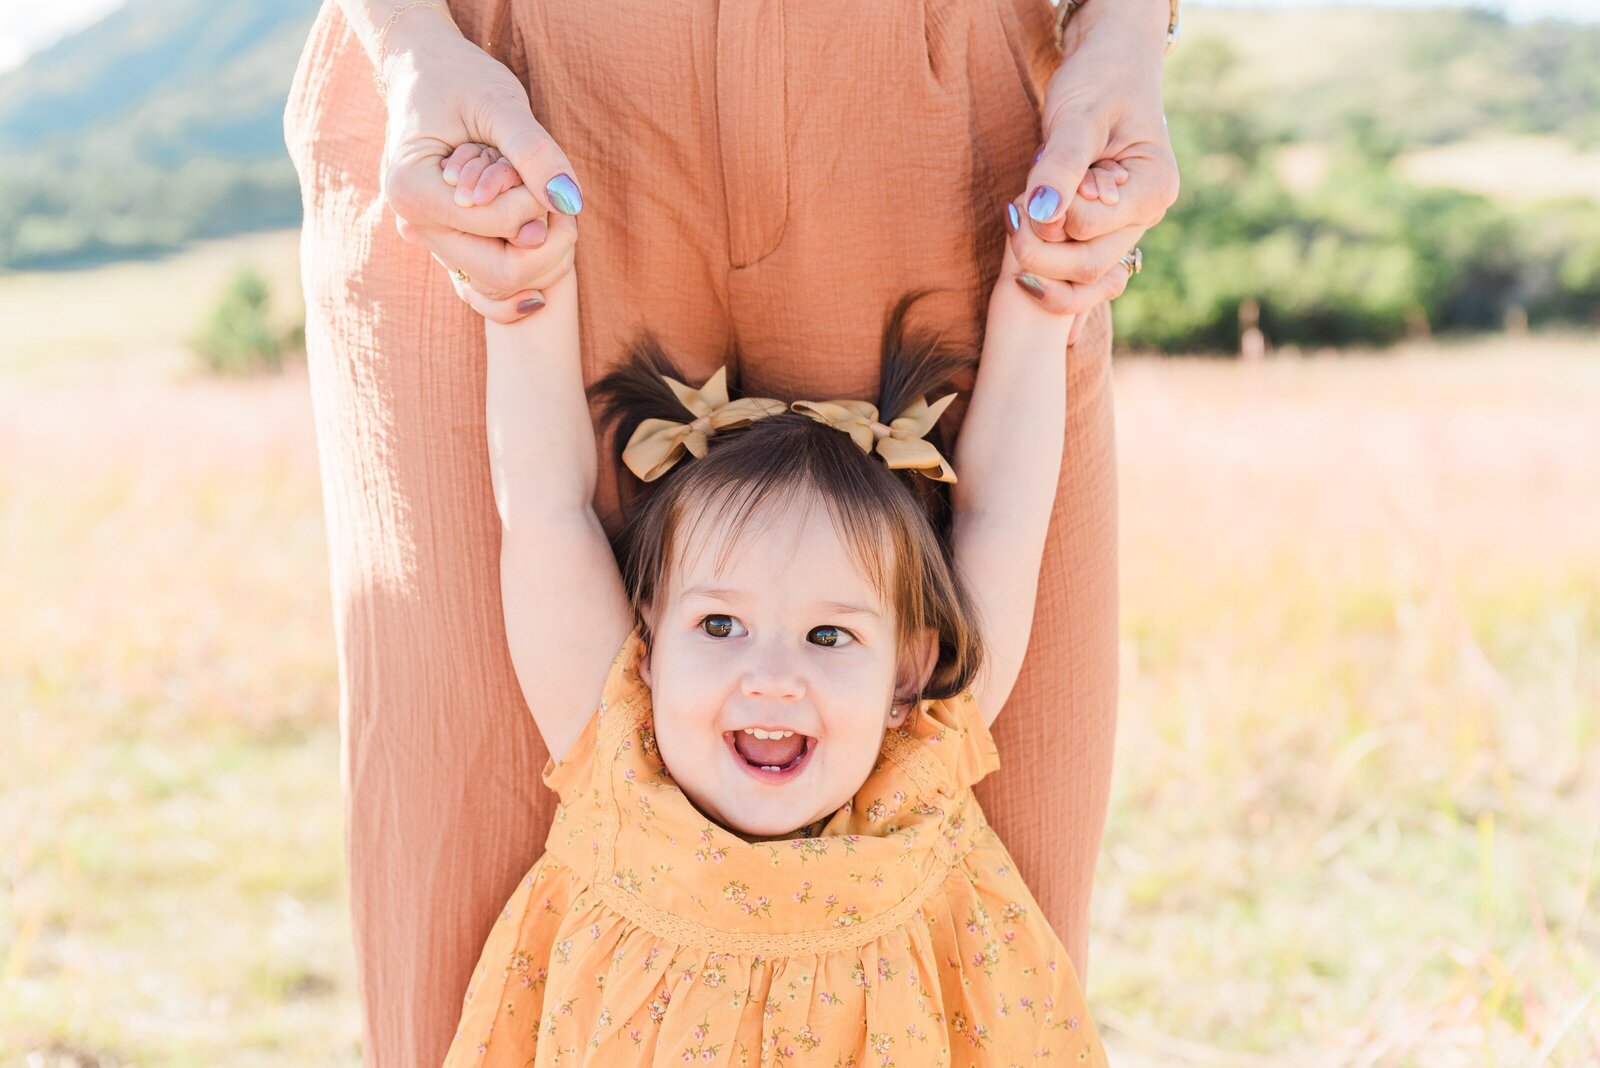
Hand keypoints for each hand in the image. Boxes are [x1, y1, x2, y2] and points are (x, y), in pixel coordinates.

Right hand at [378, 28, 579, 319]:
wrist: (427, 74)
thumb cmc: (461, 79)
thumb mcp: (500, 104)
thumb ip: (534, 152)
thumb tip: (570, 202)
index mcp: (413, 192)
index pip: (500, 226)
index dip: (537, 201)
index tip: (538, 167)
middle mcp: (415, 226)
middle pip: (502, 274)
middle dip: (547, 240)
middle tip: (559, 198)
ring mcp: (431, 241)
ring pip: (502, 287)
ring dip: (542, 254)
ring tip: (544, 204)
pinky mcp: (450, 246)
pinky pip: (489, 290)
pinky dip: (525, 276)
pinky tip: (544, 246)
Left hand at [1005, 0, 1179, 342]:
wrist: (1109, 67)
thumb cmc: (1100, 81)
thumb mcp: (1078, 117)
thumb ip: (1062, 164)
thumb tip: (1042, 213)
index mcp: (1153, 191)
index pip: (1086, 229)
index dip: (1049, 211)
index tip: (1034, 173)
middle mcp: (1145, 218)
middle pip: (1085, 267)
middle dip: (1038, 247)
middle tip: (1010, 208)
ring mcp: (1124, 229)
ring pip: (1076, 276)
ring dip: (1039, 252)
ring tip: (1018, 208)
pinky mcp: (1101, 231)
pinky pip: (1072, 269)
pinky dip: (1044, 258)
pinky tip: (1025, 222)